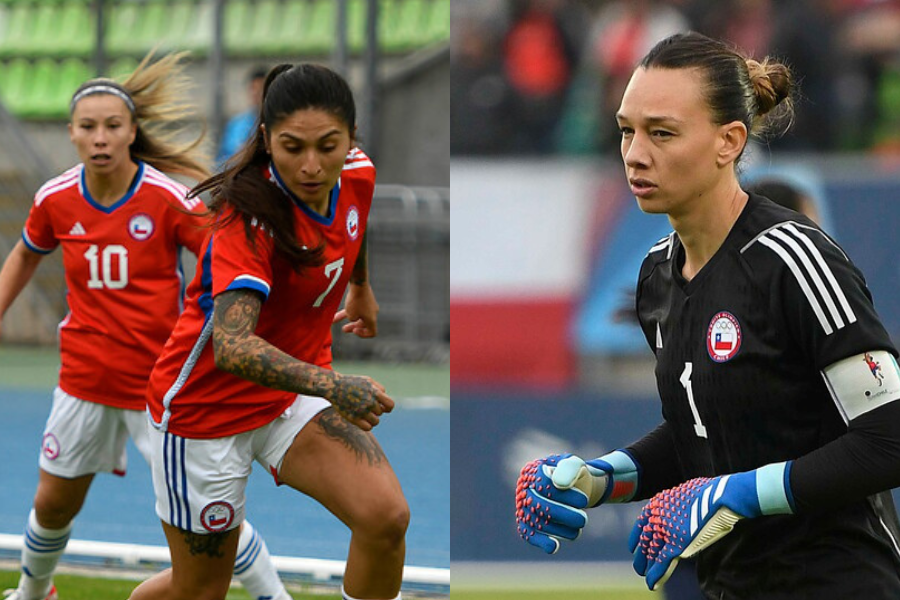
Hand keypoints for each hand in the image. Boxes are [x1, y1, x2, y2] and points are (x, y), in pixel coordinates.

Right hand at [329, 373, 393, 430]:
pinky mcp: (353, 418)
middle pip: (380, 413)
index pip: (390, 405)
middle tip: (365, 405)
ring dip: (372, 419)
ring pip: (376, 422)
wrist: (334, 387)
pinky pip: (367, 428)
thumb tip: (385, 398)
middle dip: (375, 410)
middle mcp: (369, 402)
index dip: (388, 408)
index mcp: (375, 393)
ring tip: (364, 413)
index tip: (383, 407)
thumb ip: (379, 388)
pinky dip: (367, 425)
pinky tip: (361, 420)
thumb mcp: (368, 380)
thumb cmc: (352, 383)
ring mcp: (361, 411)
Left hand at [334, 282, 377, 337]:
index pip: (372, 332)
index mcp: (372, 319)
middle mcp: (372, 313)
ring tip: (335, 320)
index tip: (354, 331)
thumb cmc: (356, 301)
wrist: (359, 283)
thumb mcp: (351, 315)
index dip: (363, 334)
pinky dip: (347, 310)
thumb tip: (352, 317)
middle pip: (364, 324)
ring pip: (358, 315)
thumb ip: (352, 319)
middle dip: (353, 327)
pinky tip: (336, 312)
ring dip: (348, 318)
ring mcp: (369, 305)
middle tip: (344, 329)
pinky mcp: (365, 298)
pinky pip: (357, 307)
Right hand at [515, 451, 638, 553]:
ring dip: (559, 530)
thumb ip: (569, 468)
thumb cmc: (572, 474)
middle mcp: (524, 489)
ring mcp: (523, 507)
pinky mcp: (525, 523)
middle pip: (538, 505)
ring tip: (578, 530)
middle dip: (563, 515)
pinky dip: (540, 541)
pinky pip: (528, 533)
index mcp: (533, 471)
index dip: (564, 495)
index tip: (584, 501)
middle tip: (583, 520)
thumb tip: (559, 484)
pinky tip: (553, 547)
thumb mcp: (575, 465)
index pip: (544, 484)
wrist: (572, 486)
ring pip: (536, 522)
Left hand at [628, 462, 792, 590]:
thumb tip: (685, 507)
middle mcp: (658, 517)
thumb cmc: (711, 492)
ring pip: (651, 552)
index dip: (637, 536)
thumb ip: (680, 504)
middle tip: (639, 564)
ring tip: (643, 574)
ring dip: (645, 565)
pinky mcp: (677, 545)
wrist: (719, 496)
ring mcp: (666, 531)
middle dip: (641, 553)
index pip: (642, 523)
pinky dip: (656, 574)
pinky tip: (652, 584)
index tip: (634, 546)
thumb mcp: (688, 493)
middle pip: (645, 539)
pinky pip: (662, 562)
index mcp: (659, 503)